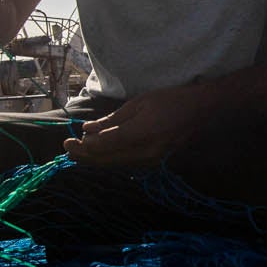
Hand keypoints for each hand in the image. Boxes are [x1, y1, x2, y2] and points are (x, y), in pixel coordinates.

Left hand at [63, 83, 215, 168]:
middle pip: (106, 160)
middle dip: (84, 156)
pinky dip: (108, 159)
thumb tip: (88, 130)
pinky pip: (125, 164)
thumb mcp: (138, 103)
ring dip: (94, 159)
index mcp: (140, 135)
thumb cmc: (170, 100)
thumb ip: (112, 120)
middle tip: (67, 148)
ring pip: (114, 165)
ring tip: (78, 150)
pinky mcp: (153, 164)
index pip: (104, 146)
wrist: (200, 111)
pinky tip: (98, 152)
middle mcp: (145, 154)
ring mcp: (151, 162)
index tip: (67, 142)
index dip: (83, 147)